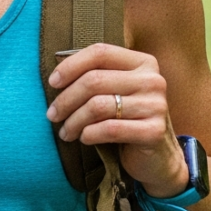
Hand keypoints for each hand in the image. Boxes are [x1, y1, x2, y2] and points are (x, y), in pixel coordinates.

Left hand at [46, 43, 188, 195]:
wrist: (158, 157)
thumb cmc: (129, 121)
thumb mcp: (117, 92)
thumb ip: (97, 77)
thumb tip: (57, 75)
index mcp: (143, 63)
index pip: (100, 52)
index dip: (71, 65)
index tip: (53, 83)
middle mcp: (152, 80)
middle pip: (94, 80)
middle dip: (66, 99)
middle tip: (52, 115)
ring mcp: (156, 105)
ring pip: (97, 106)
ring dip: (73, 121)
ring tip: (65, 132)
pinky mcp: (154, 131)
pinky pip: (109, 129)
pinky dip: (89, 134)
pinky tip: (84, 138)